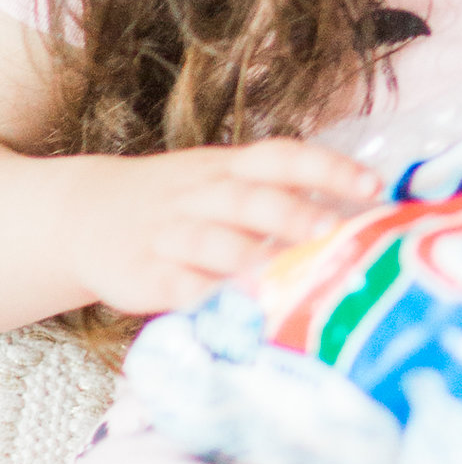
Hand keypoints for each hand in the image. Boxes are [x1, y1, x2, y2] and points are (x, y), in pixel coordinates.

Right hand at [68, 140, 377, 316]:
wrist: (86, 214)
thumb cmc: (184, 203)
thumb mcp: (225, 182)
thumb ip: (280, 194)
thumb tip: (363, 217)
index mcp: (229, 168)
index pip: (282, 157)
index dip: (328, 168)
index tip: (373, 185)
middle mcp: (201, 195)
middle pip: (248, 198)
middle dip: (292, 212)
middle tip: (333, 227)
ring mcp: (169, 234)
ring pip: (210, 240)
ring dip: (248, 254)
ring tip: (285, 270)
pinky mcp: (142, 274)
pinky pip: (173, 283)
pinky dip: (200, 294)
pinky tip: (230, 306)